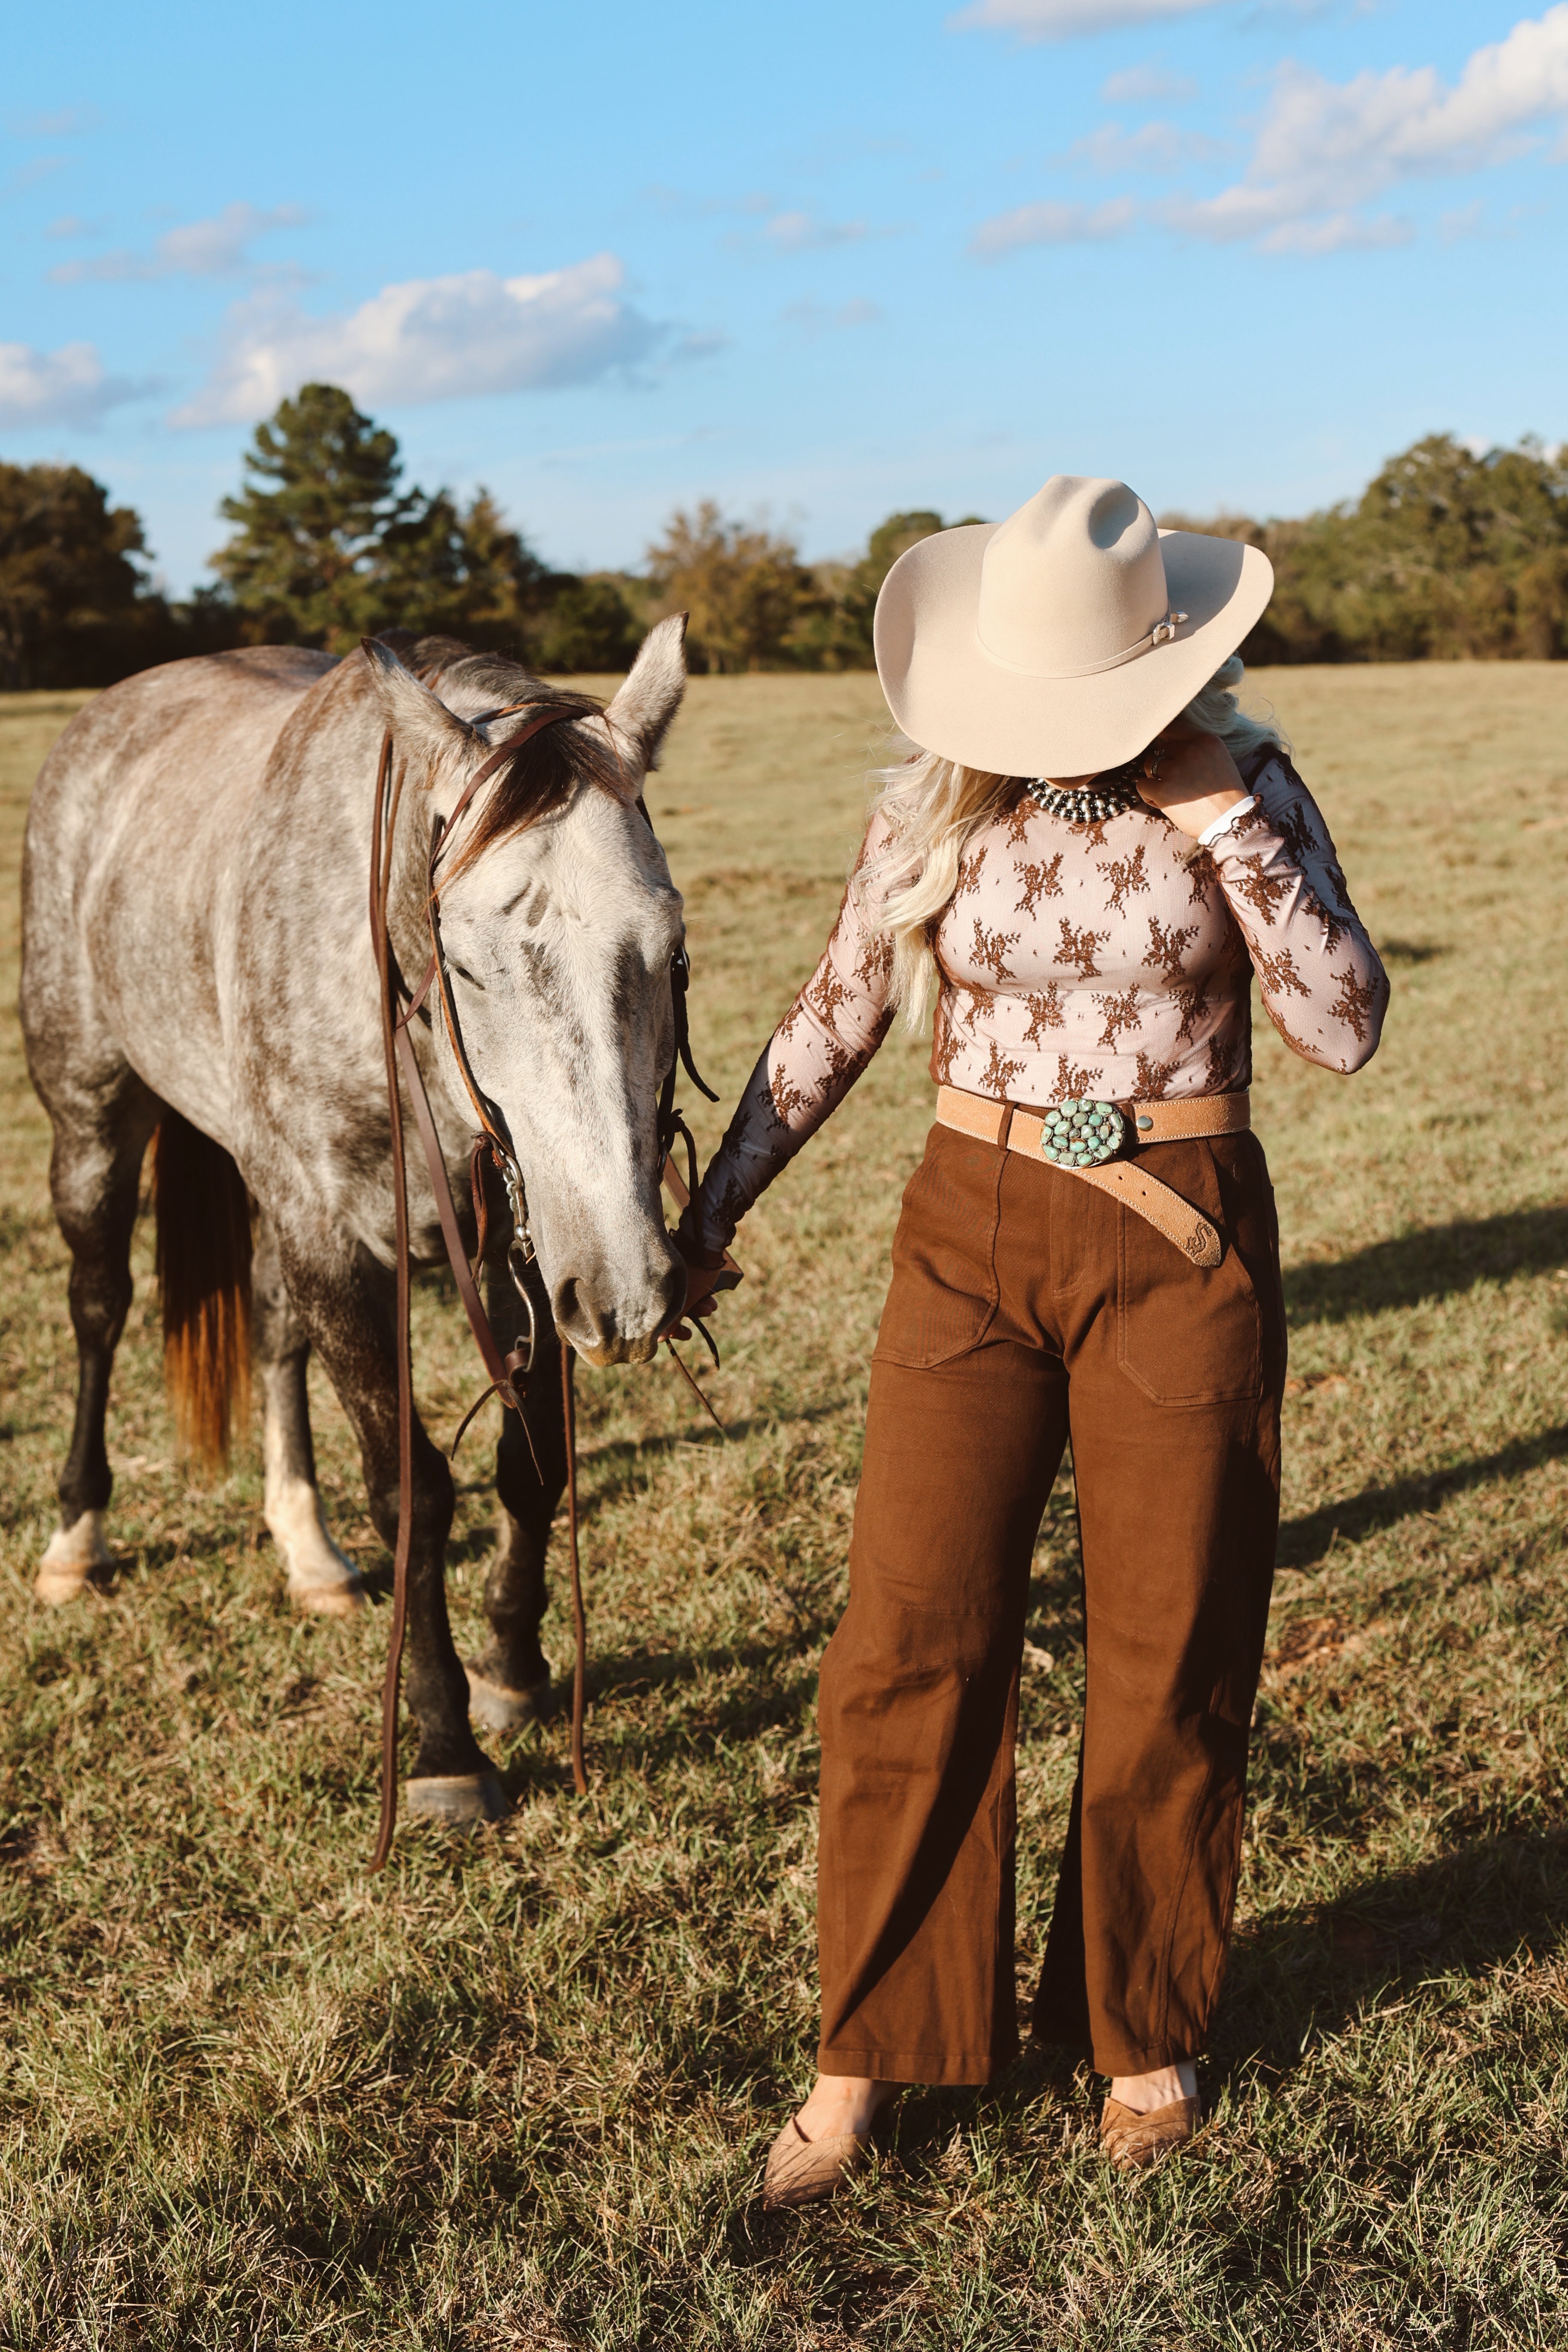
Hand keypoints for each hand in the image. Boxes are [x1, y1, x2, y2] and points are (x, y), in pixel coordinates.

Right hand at [662, 1227, 730, 1341]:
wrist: (707, 1242)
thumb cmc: (696, 1271)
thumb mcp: (687, 1299)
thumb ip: (673, 1319)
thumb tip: (658, 1339)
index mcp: (656, 1289)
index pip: (657, 1316)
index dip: (672, 1329)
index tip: (688, 1334)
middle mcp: (661, 1284)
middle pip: (671, 1308)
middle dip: (692, 1314)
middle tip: (706, 1313)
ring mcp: (671, 1278)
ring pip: (682, 1299)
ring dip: (699, 1305)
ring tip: (711, 1305)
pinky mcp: (682, 1272)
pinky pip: (688, 1289)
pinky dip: (699, 1295)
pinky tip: (711, 1298)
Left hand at [1134, 719, 1247, 840]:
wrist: (1230, 823)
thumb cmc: (1224, 794)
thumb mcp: (1219, 759)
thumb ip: (1196, 747)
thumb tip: (1165, 742)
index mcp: (1206, 741)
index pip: (1174, 729)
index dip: (1167, 742)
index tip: (1169, 754)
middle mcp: (1190, 751)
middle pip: (1161, 750)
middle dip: (1164, 765)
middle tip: (1178, 783)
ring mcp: (1176, 770)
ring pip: (1149, 765)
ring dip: (1155, 779)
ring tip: (1171, 793)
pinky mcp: (1164, 791)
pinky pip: (1142, 785)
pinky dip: (1149, 795)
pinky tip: (1162, 802)